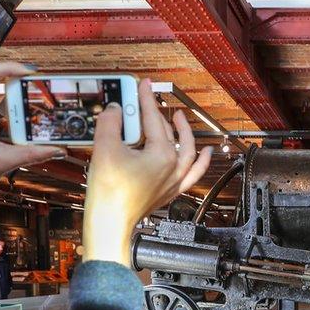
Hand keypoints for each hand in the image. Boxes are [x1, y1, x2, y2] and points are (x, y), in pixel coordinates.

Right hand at [81, 78, 211, 264]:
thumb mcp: (104, 150)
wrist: (109, 224)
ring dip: (184, 133)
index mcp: (162, 155)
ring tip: (180, 118)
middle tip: (145, 101)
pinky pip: (192, 174)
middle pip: (167, 133)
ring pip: (187, 152)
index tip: (143, 85)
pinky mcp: (168, 193)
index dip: (146, 99)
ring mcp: (173, 181)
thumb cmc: (109, 193)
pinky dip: (200, 162)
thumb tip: (115, 109)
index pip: (153, 119)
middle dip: (155, 115)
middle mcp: (173, 167)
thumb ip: (110, 123)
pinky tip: (204, 154)